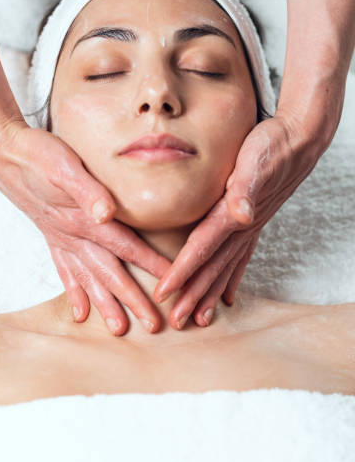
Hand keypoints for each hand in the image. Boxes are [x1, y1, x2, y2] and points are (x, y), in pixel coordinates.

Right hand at [0, 120, 169, 335]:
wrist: (1, 151)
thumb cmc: (37, 155)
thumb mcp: (65, 167)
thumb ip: (87, 191)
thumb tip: (107, 213)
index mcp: (82, 219)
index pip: (126, 246)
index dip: (151, 265)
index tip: (173, 284)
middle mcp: (71, 235)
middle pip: (108, 272)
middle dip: (132, 299)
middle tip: (152, 326)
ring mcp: (59, 238)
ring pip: (87, 278)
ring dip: (104, 304)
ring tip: (118, 328)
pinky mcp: (50, 234)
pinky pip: (64, 270)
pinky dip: (73, 292)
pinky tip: (79, 311)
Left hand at [153, 112, 323, 328]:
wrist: (299, 140)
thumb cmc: (272, 147)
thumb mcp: (255, 162)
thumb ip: (246, 190)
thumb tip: (242, 215)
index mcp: (232, 215)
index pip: (201, 250)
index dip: (181, 273)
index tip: (163, 294)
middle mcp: (241, 227)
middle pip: (212, 268)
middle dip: (192, 295)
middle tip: (176, 322)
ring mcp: (250, 227)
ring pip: (226, 268)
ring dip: (211, 293)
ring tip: (200, 317)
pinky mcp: (253, 222)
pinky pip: (241, 257)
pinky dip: (232, 277)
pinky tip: (228, 293)